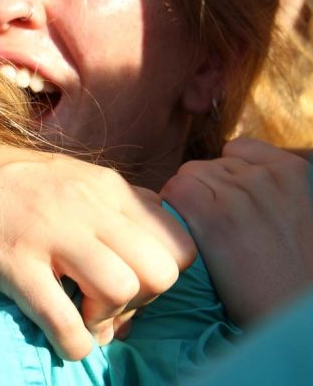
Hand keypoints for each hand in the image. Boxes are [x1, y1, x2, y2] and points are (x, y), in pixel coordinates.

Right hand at [0, 135, 196, 359]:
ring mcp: (48, 229)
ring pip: (125, 289)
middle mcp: (85, 203)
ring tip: (78, 317)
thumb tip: (135, 266)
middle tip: (104, 306)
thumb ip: (104, 209)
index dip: (162, 276)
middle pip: (163, 270)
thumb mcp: (60, 180)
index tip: (127, 286)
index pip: (177, 241)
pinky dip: (73, 343)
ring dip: (106, 320)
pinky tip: (61, 338)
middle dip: (142, 303)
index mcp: (102, 185)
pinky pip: (66, 321)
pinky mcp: (12, 260)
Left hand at [162, 137, 312, 325]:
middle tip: (211, 229)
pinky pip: (173, 192)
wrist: (291, 314)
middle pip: (205, 165)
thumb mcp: (296, 215)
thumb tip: (227, 177)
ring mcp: (237, 192)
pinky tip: (184, 235)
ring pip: (185, 176)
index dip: (224, 177)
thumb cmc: (292, 275)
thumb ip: (267, 190)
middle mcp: (263, 175)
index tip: (227, 205)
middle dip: (202, 192)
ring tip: (200, 236)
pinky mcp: (212, 214)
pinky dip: (170, 212)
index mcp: (291, 172)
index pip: (237, 150)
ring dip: (183, 203)